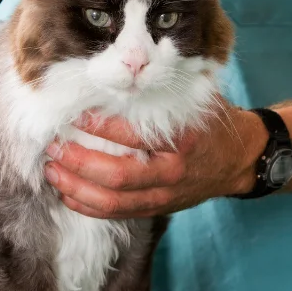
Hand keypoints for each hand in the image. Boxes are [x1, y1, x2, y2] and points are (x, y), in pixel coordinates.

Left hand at [44, 103, 267, 218]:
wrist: (238, 160)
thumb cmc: (210, 125)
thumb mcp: (196, 101)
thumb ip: (162, 91)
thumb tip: (118, 77)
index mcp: (182, 141)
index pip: (134, 136)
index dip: (100, 126)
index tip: (75, 115)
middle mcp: (172, 173)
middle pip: (117, 176)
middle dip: (78, 162)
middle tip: (54, 146)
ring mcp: (164, 196)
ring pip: (113, 201)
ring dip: (76, 188)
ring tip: (52, 170)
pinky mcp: (157, 208)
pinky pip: (117, 214)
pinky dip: (88, 206)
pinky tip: (67, 194)